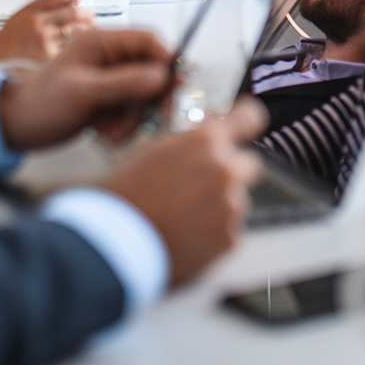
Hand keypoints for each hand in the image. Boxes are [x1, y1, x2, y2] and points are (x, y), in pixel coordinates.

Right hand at [0, 0, 95, 63]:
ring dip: (88, 31)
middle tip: (90, 18)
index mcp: (32, 10)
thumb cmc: (9, 41)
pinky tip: (77, 49)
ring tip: (87, 32)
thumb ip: (44, 7)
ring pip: (79, 31)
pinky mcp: (50, 58)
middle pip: (76, 12)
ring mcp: (45, 41)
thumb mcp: (22, 15)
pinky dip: (78, 47)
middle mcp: (39, 24)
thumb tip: (72, 0)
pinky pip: (73, 49)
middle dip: (88, 15)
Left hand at [0, 29, 171, 149]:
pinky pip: (132, 111)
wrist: (15, 127)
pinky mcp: (108, 100)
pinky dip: (124, 124)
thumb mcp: (84, 92)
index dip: (166, 60)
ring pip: (144, 94)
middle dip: (151, 96)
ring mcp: (109, 80)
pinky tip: (102, 131)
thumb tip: (162, 76)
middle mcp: (108, 58)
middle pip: (152, 69)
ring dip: (135, 116)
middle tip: (155, 115)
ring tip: (110, 129)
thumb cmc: (40, 103)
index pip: (147, 41)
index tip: (174, 84)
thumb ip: (124, 83)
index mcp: (100, 43)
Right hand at [104, 97, 267, 284]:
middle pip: (249, 165)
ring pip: (237, 200)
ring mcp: (231, 206)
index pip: (250, 118)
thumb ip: (189, 143)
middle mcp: (226, 170)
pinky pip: (230, 230)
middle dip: (231, 172)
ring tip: (183, 216)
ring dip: (219, 205)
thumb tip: (206, 140)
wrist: (114, 246)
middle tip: (201, 185)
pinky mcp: (230, 239)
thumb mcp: (152, 151)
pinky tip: (186, 235)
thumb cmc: (124, 197)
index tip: (246, 126)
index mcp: (206, 141)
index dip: (247, 121)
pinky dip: (214, 233)